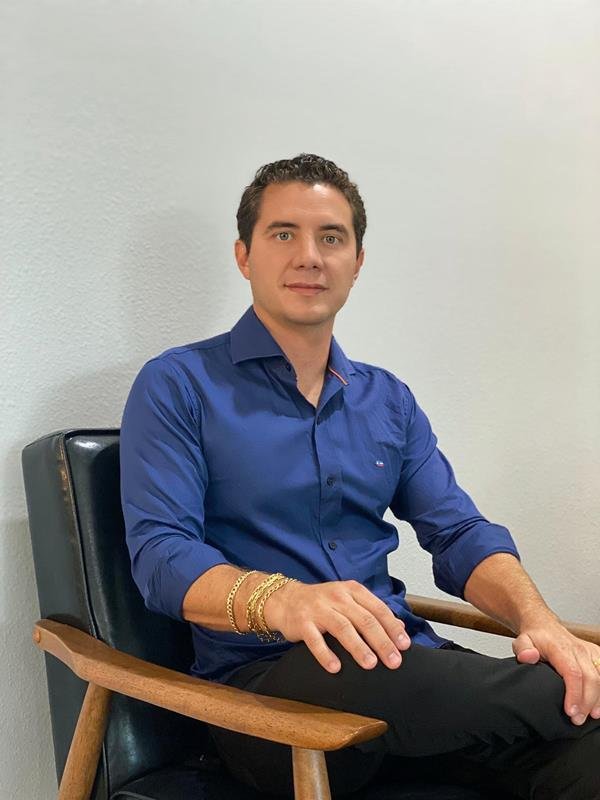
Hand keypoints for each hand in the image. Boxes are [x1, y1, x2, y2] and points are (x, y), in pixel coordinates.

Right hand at [264, 579, 410, 672]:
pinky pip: (314, 639)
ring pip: (342, 628)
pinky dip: (325, 654)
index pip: (377, 609)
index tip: (404, 645)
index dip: (392, 627)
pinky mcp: (302, 622)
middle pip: (364, 619)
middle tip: (394, 661)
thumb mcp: (349, 600)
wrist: (285, 598)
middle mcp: (337, 597)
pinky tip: (335, 667)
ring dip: (358, 647)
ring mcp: (318, 609)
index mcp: (351, 590)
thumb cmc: (322, 602)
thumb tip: (400, 626)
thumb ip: (372, 612)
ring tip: (370, 664)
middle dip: (381, 641)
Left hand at [512, 619, 599, 725]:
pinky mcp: (596, 654)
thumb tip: (528, 657)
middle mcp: (578, 649)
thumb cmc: (535, 637)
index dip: (574, 694)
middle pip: (591, 679)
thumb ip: (523, 649)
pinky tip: (598, 704)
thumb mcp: (521, 640)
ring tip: (591, 716)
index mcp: (560, 648)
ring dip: (598, 699)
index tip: (571, 711)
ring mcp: (589, 651)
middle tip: (578, 720)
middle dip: (587, 702)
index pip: (573, 673)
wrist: (544, 625)